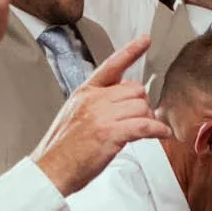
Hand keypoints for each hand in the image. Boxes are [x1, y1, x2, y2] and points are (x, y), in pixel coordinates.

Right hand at [32, 36, 168, 194]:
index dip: (130, 51)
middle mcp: (94, 100)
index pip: (111, 66)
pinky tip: (161, 134)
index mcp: (85, 92)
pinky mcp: (110, 133)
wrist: (50, 169)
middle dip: (142, 104)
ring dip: (149, 119)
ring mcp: (101, 115)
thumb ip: (97, 104)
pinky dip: (157, 130)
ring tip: (146, 131)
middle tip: (141, 119)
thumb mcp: (74, 115)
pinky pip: (144, 125)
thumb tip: (122, 104)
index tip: (144, 40)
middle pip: (135, 89)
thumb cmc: (62, 149)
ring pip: (141, 107)